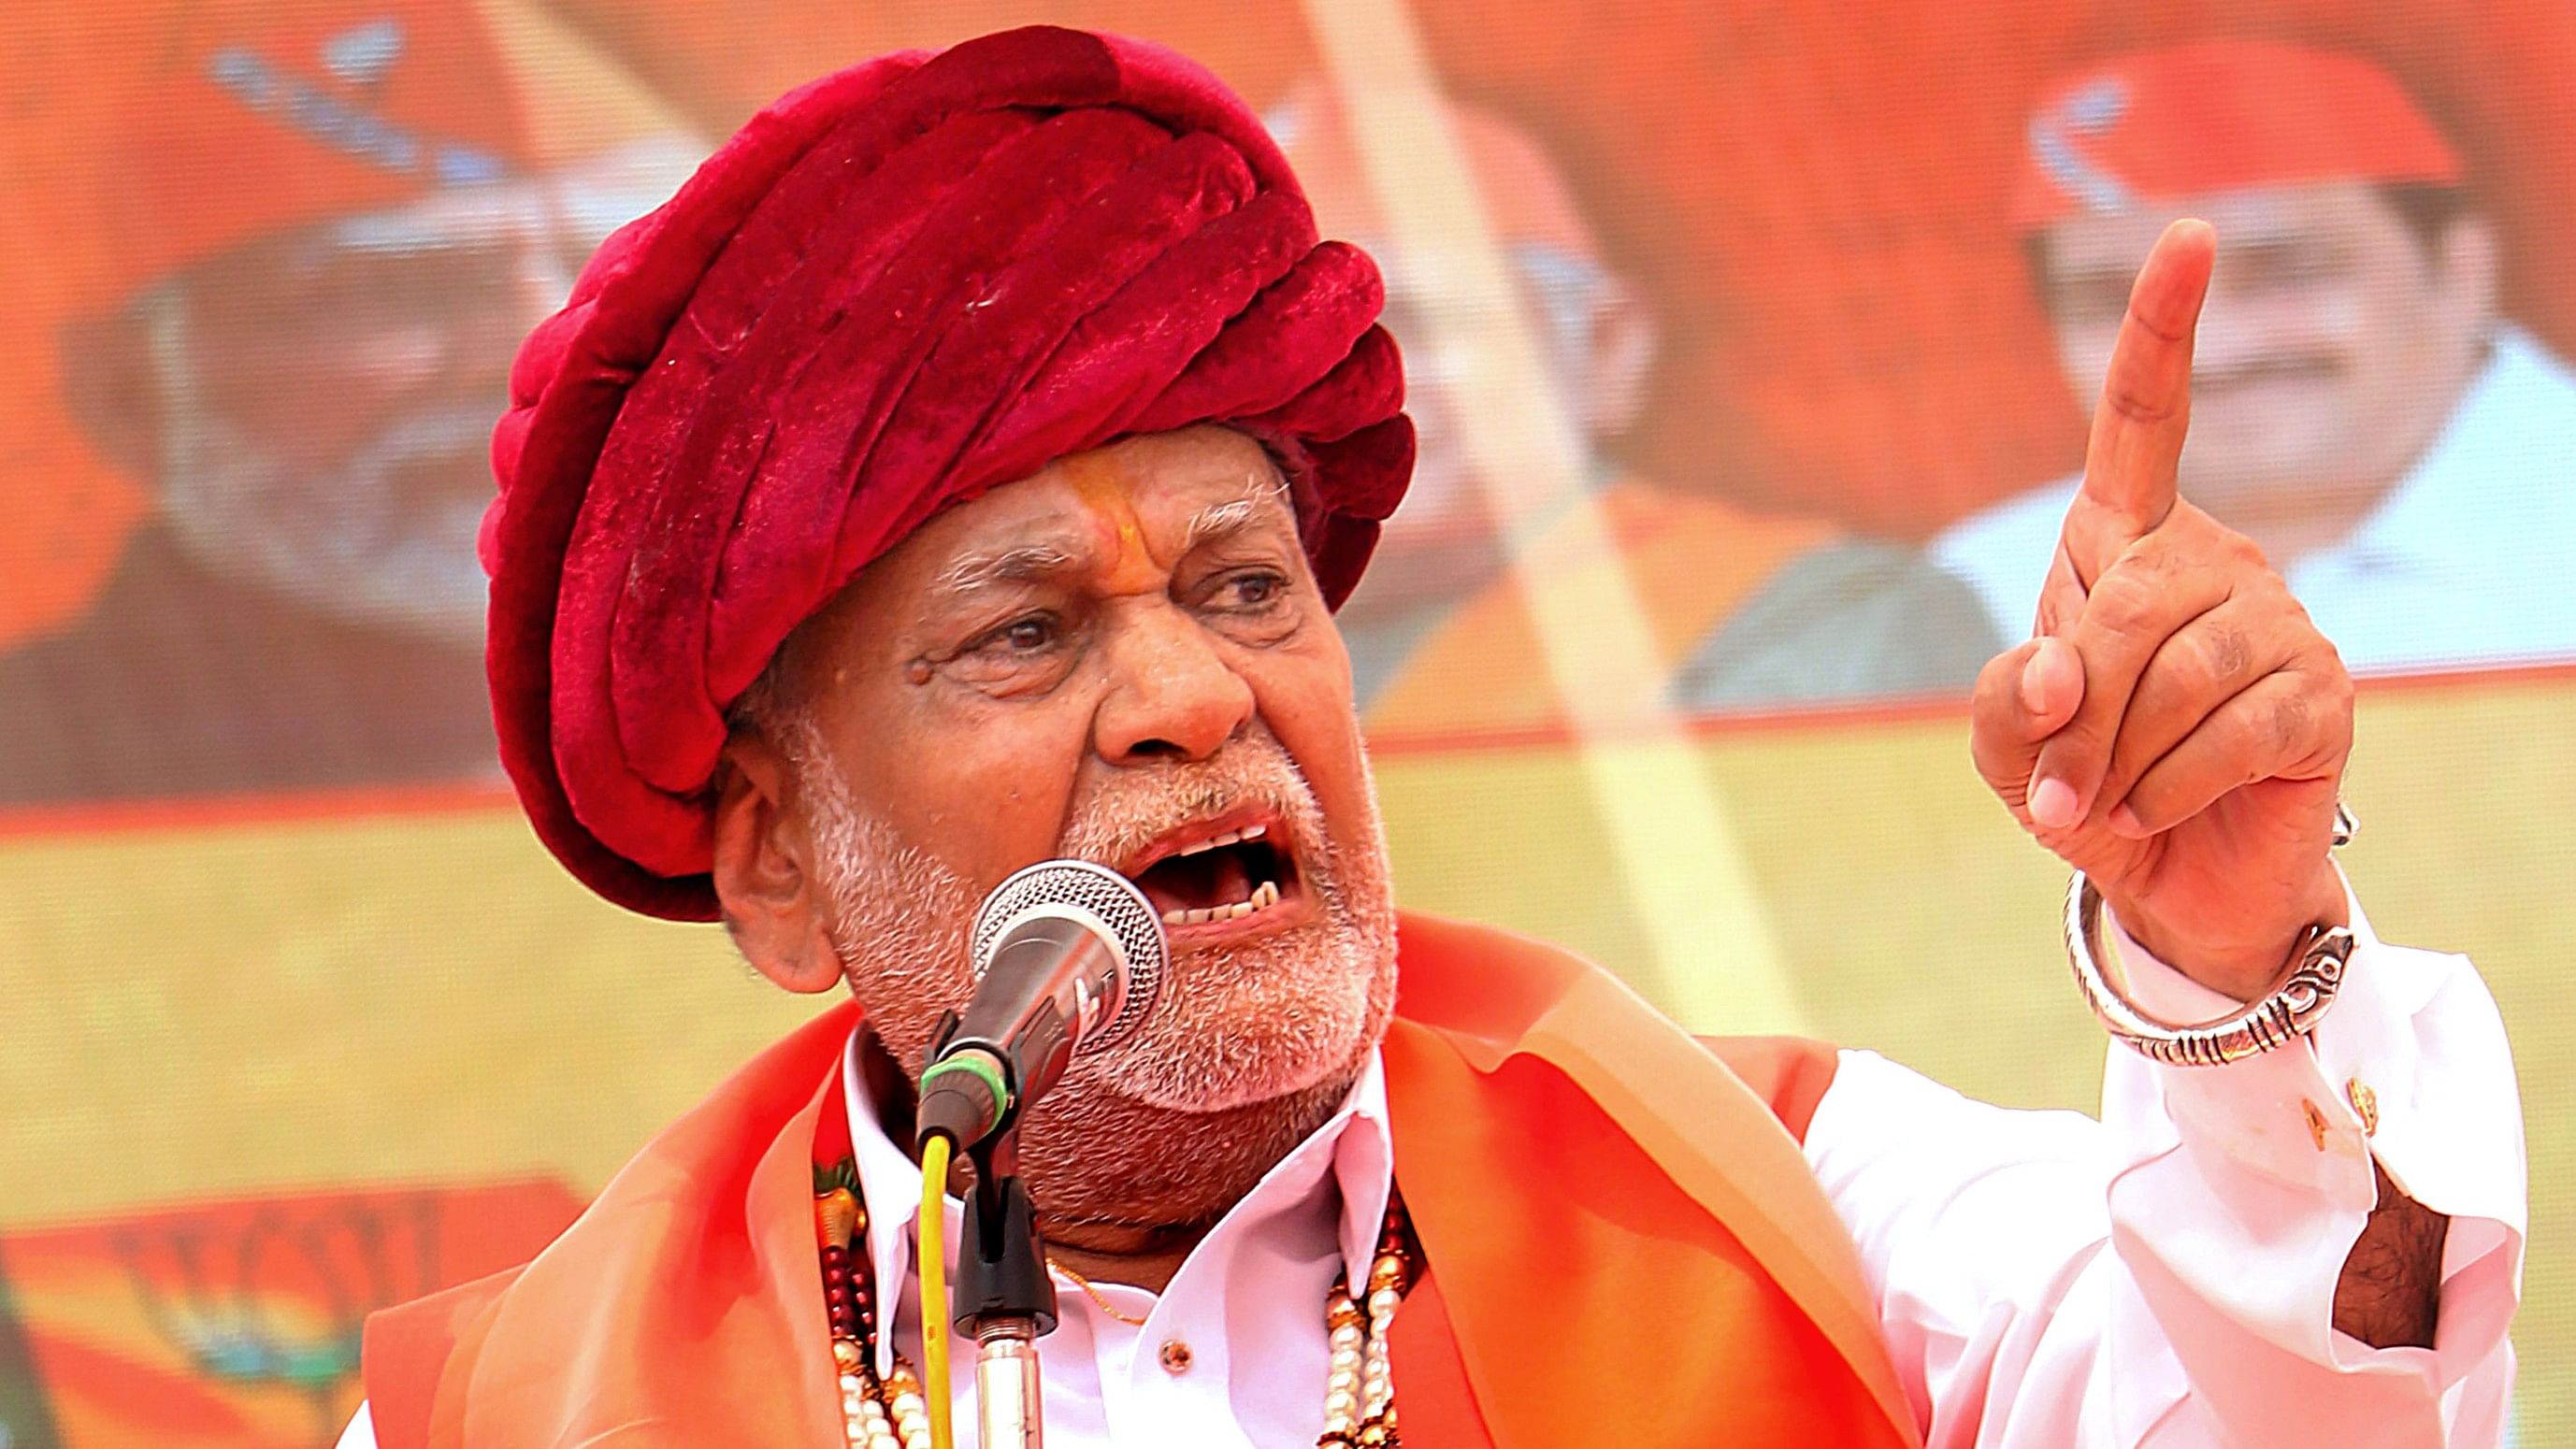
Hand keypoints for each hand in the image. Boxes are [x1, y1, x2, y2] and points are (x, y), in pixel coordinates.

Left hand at [1969, 220, 2352, 999]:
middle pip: (2127, 605)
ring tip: (2105, 801)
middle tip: (2058, 782)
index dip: (2161, 327)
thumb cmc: (2081, 787)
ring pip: (2177, 675)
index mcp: (2126, 541)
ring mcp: (2280, 620)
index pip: (2144, 418)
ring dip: (2115, 760)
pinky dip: (2165, 789)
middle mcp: (2214, 559)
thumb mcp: (2008, 747)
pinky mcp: (2324, 695)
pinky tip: (2154, 810)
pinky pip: (2229, 733)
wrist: (2168, 880)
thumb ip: (2005, 700)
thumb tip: (2061, 667)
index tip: (2186, 231)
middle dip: (2076, 712)